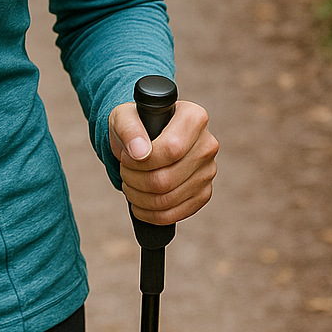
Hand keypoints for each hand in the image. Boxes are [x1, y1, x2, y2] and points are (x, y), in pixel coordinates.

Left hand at [109, 99, 217, 225]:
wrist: (142, 141)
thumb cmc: (134, 126)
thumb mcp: (123, 117)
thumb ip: (128, 128)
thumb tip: (140, 152)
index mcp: (194, 118)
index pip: (171, 149)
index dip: (141, 161)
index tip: (126, 157)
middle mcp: (207, 144)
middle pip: (167, 179)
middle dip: (135, 180)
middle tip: (125, 172)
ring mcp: (208, 171)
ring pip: (169, 199)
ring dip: (139, 198)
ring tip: (130, 184)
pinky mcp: (203, 194)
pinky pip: (176, 214)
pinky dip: (151, 214)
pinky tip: (139, 203)